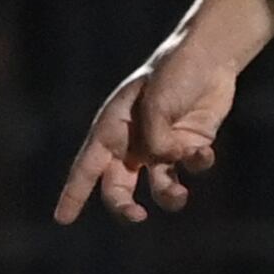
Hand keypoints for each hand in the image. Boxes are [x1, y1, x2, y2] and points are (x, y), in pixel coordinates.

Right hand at [53, 46, 236, 224]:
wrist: (210, 55)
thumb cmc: (173, 73)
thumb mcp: (156, 104)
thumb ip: (156, 140)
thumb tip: (167, 162)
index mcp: (112, 129)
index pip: (87, 167)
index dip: (73, 193)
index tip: (62, 219)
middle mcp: (134, 143)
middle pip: (119, 189)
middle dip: (125, 208)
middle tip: (136, 216)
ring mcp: (163, 148)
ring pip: (159, 189)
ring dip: (168, 196)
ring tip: (179, 195)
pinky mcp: (191, 147)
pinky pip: (191, 169)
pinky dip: (197, 164)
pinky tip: (204, 151)